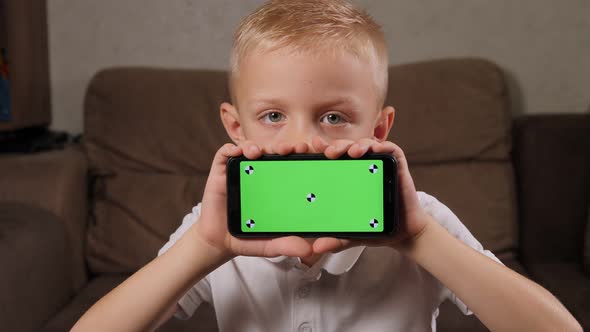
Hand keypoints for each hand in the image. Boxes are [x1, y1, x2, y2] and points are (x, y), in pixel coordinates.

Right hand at [193, 141, 313, 258]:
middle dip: (284, 147)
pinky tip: (240, 153)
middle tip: (291, 149)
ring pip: (252, 149)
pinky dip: (233, 148)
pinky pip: (226, 153)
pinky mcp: (221, 171)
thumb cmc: (248, 238)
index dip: (301, 155)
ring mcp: (240, 171)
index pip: (292, 164)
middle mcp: (260, 174)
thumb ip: (288, 245)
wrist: (220, 242)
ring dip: (259, 146)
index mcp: (277, 186)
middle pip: (274, 152)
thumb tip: (308, 250)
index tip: (310, 153)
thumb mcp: (272, 244)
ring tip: (261, 152)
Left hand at [310, 136, 430, 254]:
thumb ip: (334, 239)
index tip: (306, 148)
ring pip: (363, 144)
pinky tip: (370, 150)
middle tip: (328, 153)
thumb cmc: (375, 228)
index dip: (318, 150)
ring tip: (348, 152)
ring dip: (354, 144)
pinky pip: (388, 148)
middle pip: (344, 147)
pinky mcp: (395, 164)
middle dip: (334, 146)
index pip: (329, 158)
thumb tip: (317, 247)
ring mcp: (378, 164)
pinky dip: (379, 145)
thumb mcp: (350, 234)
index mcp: (345, 178)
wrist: (402, 234)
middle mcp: (361, 168)